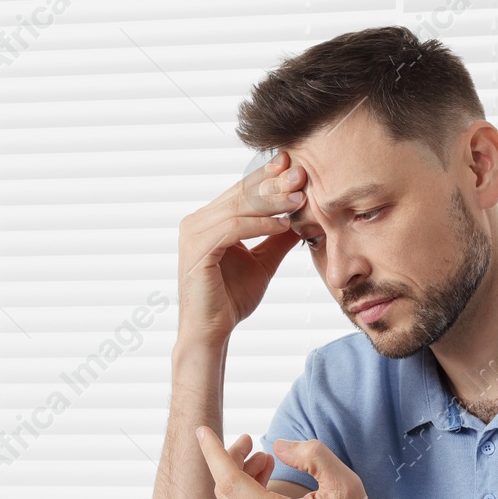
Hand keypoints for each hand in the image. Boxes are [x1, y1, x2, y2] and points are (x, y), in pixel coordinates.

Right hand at [177, 151, 305, 345]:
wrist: (212, 331)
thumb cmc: (231, 299)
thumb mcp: (263, 261)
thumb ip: (278, 238)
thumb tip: (304, 217)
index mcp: (209, 221)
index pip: (242, 190)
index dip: (268, 176)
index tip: (295, 167)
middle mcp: (197, 222)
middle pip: (240, 193)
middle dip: (273, 183)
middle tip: (302, 174)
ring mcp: (194, 233)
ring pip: (238, 207)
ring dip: (271, 201)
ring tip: (300, 199)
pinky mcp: (197, 248)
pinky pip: (233, 227)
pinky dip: (260, 224)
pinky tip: (283, 224)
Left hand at [195, 427, 387, 498]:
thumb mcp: (344, 483)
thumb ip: (310, 455)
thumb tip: (276, 446)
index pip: (229, 483)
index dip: (214, 453)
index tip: (203, 431)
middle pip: (225, 492)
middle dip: (232, 461)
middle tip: (253, 445)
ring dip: (237, 480)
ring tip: (264, 463)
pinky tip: (263, 486)